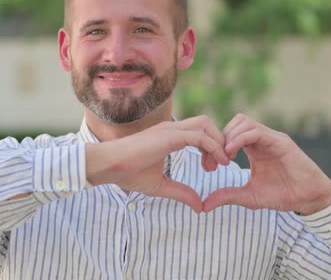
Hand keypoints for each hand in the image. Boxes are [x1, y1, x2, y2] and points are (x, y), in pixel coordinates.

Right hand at [86, 115, 229, 212]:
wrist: (109, 165)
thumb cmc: (128, 173)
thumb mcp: (160, 186)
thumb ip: (181, 193)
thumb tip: (200, 206)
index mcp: (169, 135)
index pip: (199, 131)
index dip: (211, 147)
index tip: (211, 168)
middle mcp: (172, 128)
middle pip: (206, 123)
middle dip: (219, 142)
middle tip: (219, 166)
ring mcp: (171, 129)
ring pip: (206, 124)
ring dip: (218, 142)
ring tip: (221, 164)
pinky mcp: (169, 136)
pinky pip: (199, 136)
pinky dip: (213, 147)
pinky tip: (216, 163)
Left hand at [202, 114, 330, 214]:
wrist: (308, 199)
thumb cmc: (281, 195)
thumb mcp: (248, 196)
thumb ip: (227, 196)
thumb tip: (204, 206)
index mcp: (253, 148)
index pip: (230, 133)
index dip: (216, 145)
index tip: (209, 164)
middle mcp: (262, 139)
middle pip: (235, 122)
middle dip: (220, 138)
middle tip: (215, 159)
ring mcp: (271, 138)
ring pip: (244, 122)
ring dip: (229, 136)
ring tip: (224, 156)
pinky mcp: (281, 141)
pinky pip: (256, 131)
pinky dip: (240, 139)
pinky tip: (231, 153)